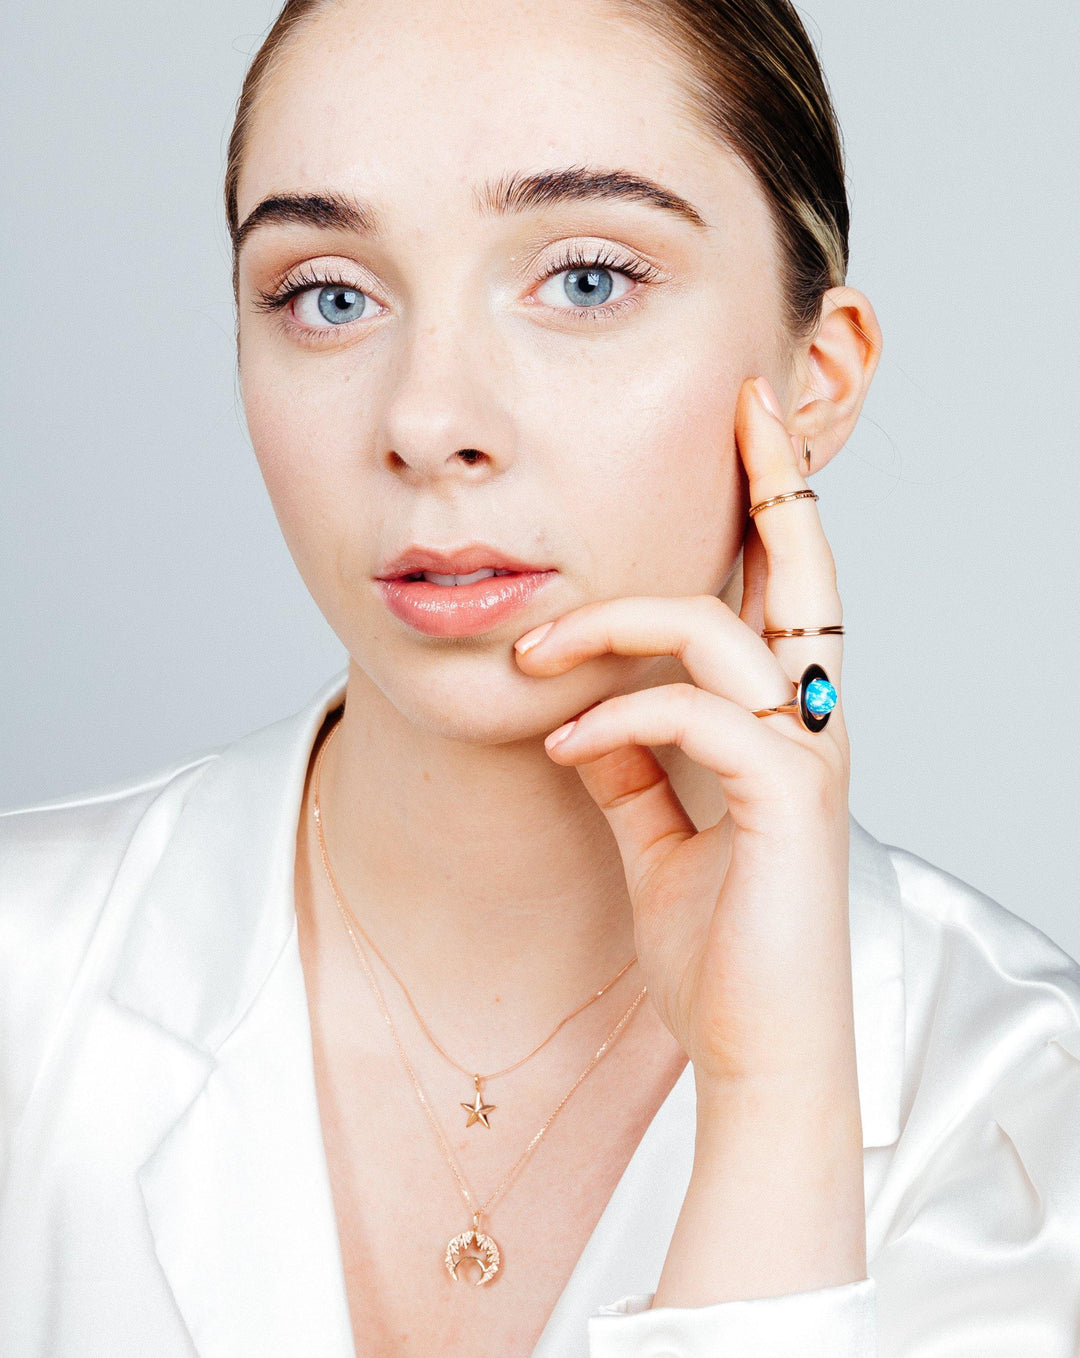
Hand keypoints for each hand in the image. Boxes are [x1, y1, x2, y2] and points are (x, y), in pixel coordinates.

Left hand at [514, 375, 853, 1090]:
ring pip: (720, 632)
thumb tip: (585, 711)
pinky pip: (693, 717)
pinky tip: (561, 744)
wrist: (756, 1052)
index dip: (773, 505)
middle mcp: (812, 723)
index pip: (787, 591)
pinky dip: (615, 717)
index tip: (747, 427)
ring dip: (614, 625)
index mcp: (786, 723)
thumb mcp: (654, 832)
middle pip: (805, 572)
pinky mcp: (787, 800)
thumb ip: (631, 763)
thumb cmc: (717, 947)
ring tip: (537, 650)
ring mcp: (807, 757)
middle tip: (743, 403)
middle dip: (774, 480)